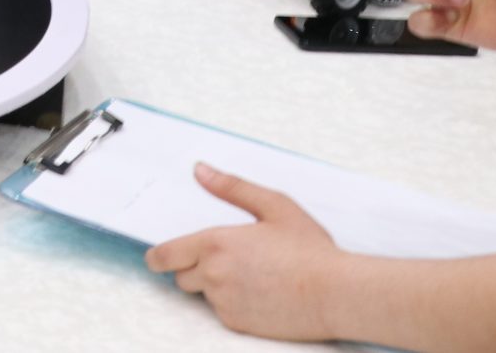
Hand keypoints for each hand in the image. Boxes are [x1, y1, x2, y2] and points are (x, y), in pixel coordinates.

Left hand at [146, 164, 350, 341]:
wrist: (338, 294)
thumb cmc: (310, 249)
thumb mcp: (274, 206)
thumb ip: (232, 187)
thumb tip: (200, 170)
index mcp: (215, 244)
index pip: (165, 255)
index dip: (158, 257)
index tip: (157, 258)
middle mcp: (214, 275)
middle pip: (182, 277)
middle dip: (194, 269)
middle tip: (225, 261)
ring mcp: (225, 302)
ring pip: (204, 295)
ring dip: (215, 287)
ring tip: (251, 277)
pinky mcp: (239, 324)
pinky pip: (223, 313)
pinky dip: (233, 305)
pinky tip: (260, 295)